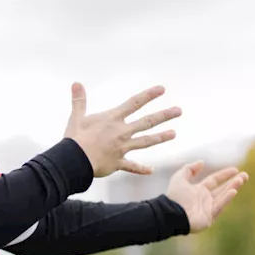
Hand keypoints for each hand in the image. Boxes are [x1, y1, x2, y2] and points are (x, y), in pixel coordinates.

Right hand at [64, 82, 180, 177]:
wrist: (74, 160)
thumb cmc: (74, 138)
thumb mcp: (76, 117)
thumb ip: (79, 101)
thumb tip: (76, 83)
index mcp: (112, 119)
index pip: (134, 103)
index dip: (148, 95)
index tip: (162, 89)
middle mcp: (121, 132)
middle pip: (147, 121)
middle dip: (164, 115)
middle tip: (179, 111)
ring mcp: (122, 148)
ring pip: (145, 141)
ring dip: (160, 137)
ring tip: (174, 134)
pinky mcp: (118, 163)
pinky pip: (132, 166)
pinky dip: (141, 169)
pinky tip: (151, 170)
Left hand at [165, 162, 247, 232]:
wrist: (169, 213)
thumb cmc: (174, 197)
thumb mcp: (179, 178)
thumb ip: (189, 169)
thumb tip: (202, 162)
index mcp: (199, 190)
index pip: (215, 181)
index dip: (224, 175)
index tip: (235, 169)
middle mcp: (205, 199)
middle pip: (223, 189)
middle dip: (234, 182)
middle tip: (245, 176)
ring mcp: (208, 209)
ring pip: (223, 197)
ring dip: (233, 188)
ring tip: (241, 180)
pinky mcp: (209, 218)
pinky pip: (219, 207)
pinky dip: (226, 199)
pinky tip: (233, 191)